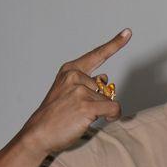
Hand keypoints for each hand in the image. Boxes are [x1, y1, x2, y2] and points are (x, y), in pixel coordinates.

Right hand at [18, 29, 131, 154]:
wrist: (38, 133)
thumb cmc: (54, 116)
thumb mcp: (67, 92)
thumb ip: (86, 83)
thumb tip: (105, 77)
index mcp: (70, 70)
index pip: (97, 55)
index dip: (115, 44)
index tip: (128, 32)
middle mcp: (75, 76)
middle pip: (105, 87)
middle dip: (99, 101)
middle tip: (78, 111)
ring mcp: (80, 90)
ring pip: (108, 99)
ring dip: (101, 111)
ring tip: (80, 117)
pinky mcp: (86, 105)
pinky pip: (113, 107)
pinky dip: (112, 115)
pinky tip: (98, 119)